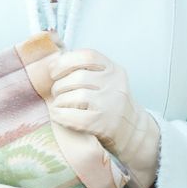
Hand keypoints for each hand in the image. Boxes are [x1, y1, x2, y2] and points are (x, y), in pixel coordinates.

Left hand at [49, 49, 160, 187]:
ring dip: (59, 101)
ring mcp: (110, 104)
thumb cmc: (111, 103)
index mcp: (113, 69)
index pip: (87, 56)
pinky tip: (58, 116)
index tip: (55, 72)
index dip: (65, 61)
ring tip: (59, 105)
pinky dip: (59, 115)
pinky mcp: (102, 124)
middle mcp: (114, 84)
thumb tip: (53, 63)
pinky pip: (72, 117)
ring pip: (74, 96)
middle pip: (77, 77)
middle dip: (59, 85)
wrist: (132, 131)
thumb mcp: (107, 80)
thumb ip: (87, 69)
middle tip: (57, 93)